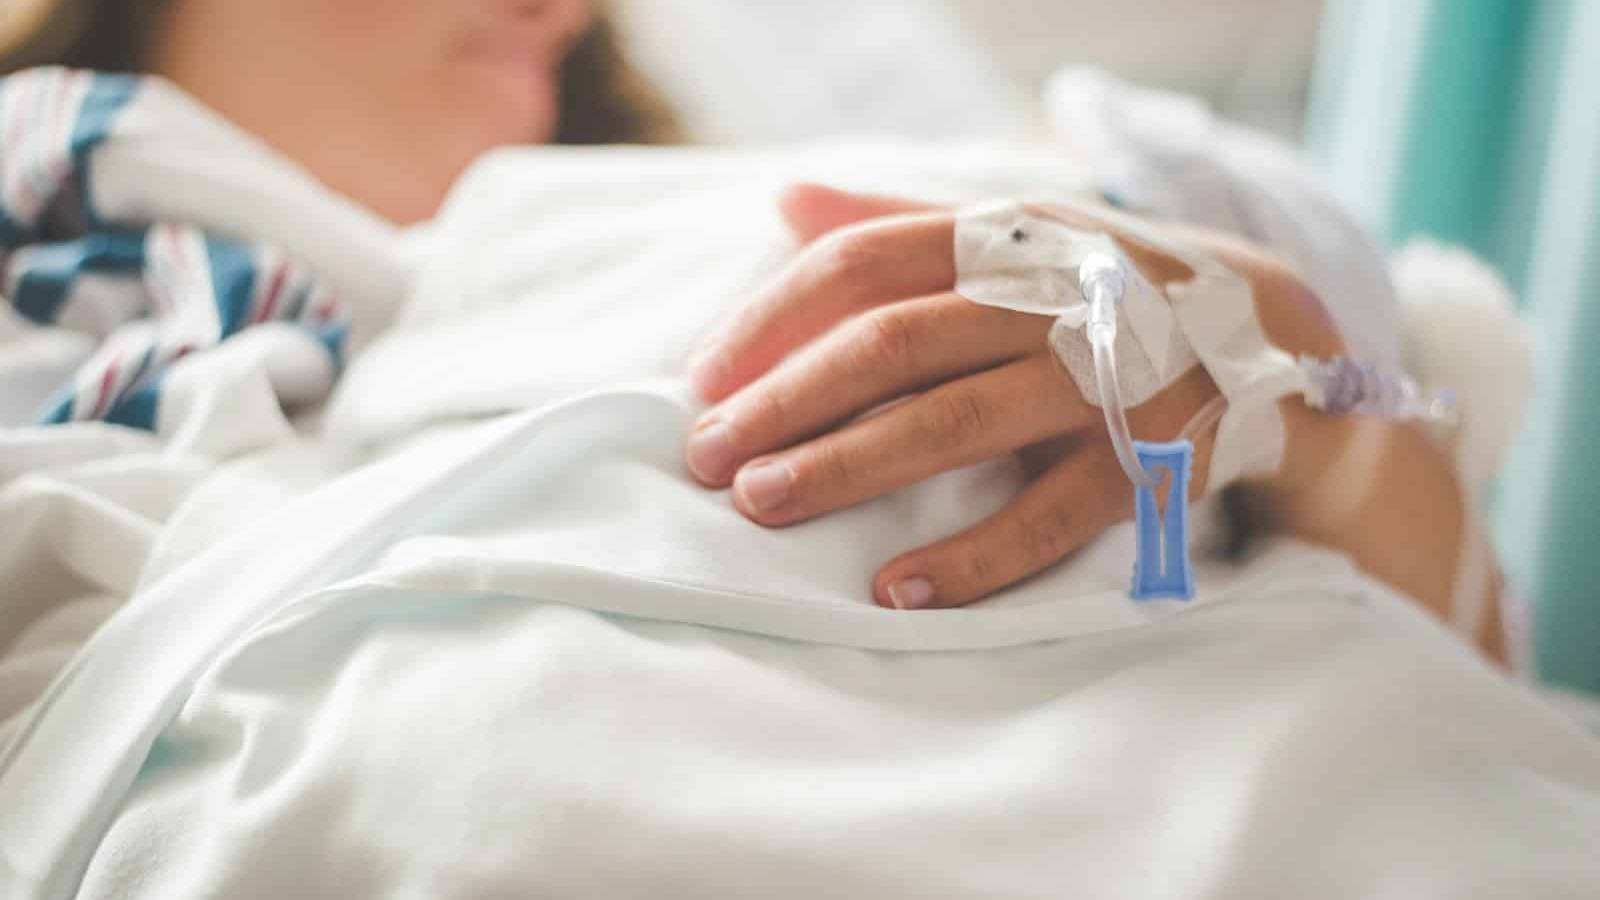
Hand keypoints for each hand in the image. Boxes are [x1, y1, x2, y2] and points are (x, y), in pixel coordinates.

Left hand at [684, 184, 1344, 610]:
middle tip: (706, 455)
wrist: (1270, 331)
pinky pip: (1051, 515)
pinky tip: (896, 589)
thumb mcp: (1013, 234)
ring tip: (764, 505)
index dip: (774, 317)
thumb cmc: (1101, 285)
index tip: (702, 377)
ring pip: (958, 421)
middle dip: (787, 400)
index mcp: (1004, 238)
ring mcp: (1104, 378)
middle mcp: (1049, 297)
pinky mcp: (1152, 458)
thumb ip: (900, 221)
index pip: (864, 261)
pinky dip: (973, 555)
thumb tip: (784, 200)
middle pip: (894, 343)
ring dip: (851, 467)